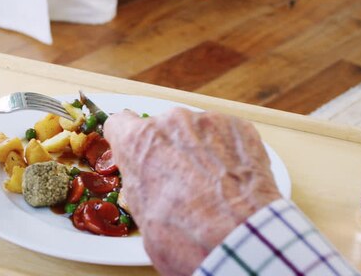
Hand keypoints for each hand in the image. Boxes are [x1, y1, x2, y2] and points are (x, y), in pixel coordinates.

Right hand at [104, 108, 279, 275]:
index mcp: (137, 142)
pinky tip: (232, 180)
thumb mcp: (141, 215)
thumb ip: (141, 184)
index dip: (128, 141)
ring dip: (200, 150)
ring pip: (197, 131)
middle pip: (163, 128)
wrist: (235, 238)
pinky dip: (229, 153)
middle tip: (181, 181)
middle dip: (169, 149)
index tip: (136, 154)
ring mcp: (208, 122)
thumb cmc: (183, 235)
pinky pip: (227, 135)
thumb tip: (151, 186)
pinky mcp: (240, 128)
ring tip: (213, 184)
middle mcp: (170, 122)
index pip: (120, 123)